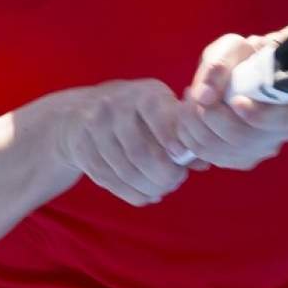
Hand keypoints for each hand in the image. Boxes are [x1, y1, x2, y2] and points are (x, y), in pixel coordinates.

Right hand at [55, 79, 202, 206]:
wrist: (83, 112)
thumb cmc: (139, 113)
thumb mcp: (163, 111)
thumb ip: (183, 134)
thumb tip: (203, 163)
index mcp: (142, 93)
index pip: (156, 115)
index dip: (170, 139)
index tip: (180, 157)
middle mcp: (115, 106)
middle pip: (139, 152)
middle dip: (162, 174)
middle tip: (176, 180)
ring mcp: (95, 129)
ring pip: (125, 171)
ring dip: (150, 186)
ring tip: (163, 188)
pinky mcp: (83, 150)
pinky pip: (111, 181)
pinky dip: (133, 193)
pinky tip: (148, 194)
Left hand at [175, 33, 287, 169]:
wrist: (243, 76)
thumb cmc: (243, 59)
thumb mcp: (234, 49)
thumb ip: (221, 65)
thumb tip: (204, 95)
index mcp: (287, 109)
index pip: (277, 121)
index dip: (256, 115)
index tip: (236, 100)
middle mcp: (274, 138)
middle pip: (239, 137)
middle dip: (208, 115)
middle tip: (192, 91)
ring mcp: (254, 153)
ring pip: (217, 149)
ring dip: (192, 124)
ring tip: (187, 99)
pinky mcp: (232, 160)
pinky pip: (204, 155)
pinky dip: (188, 134)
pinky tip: (186, 115)